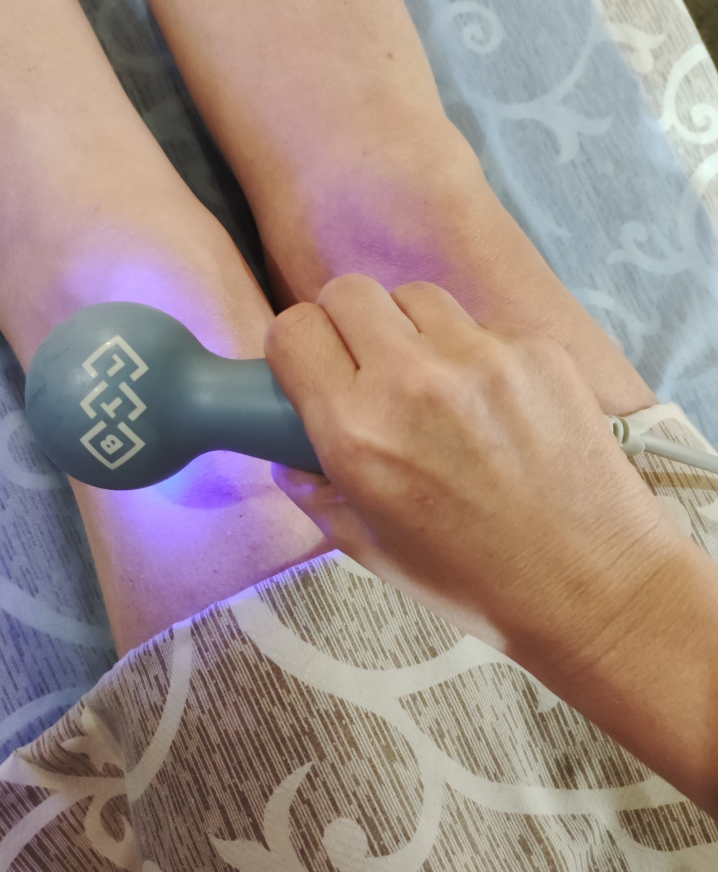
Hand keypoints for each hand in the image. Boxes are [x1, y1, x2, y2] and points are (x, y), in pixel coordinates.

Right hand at [264, 273, 676, 664]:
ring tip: (433, 381)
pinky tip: (492, 401)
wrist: (592, 585)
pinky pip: (479, 323)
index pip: (294, 331)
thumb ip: (313, 491)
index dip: (296, 347)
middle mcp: (412, 380)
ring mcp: (481, 357)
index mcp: (357, 433)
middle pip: (348, 292)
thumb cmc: (470, 579)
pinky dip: (472, 351)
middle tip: (366, 365)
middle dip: (345, 323)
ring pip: (415, 297)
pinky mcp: (536, 349)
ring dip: (409, 330)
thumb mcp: (367, 548)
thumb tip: (287, 456)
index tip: (311, 367)